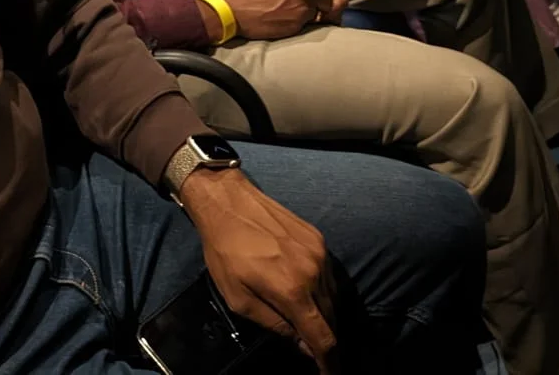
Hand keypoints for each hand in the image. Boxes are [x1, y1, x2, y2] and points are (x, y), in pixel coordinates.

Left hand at [179, 168, 338, 370]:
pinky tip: (308, 293)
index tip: (329, 374)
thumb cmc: (225, 251)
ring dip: (326, 314)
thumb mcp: (238, 298)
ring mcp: (319, 252)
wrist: (228, 201)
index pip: (323, 337)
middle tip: (314, 350)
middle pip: (332, 318)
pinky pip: (329, 275)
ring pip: (333, 296)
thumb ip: (274, 324)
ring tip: (310, 323)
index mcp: (293, 291)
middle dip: (325, 339)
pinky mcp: (319, 238)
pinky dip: (323, 290)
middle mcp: (314, 272)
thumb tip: (303, 345)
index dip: (329, 361)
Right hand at [218, 0, 338, 39]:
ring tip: (292, 16)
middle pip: (327, 0)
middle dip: (320, 6)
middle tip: (309, 11)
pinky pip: (308, 26)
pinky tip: (286, 22)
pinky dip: (301, 25)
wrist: (232, 10)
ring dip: (310, 16)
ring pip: (318, 14)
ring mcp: (303, 7)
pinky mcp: (298, 24)